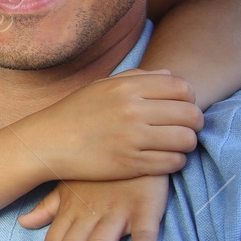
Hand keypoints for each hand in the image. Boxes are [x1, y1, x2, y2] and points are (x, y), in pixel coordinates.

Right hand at [16, 69, 201, 181]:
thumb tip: (171, 76)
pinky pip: (172, 163)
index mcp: (126, 87)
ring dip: (187, 144)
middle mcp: (132, 110)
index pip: (182, 88)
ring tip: (176, 145)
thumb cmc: (75, 113)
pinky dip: (175, 162)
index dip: (190, 99)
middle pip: (190, 114)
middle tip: (185, 129)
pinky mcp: (130, 164)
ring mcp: (132, 138)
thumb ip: (138, 78)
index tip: (182, 108)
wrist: (46, 143)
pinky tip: (164, 159)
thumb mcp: (102, 86)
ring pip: (186, 140)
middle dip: (194, 123)